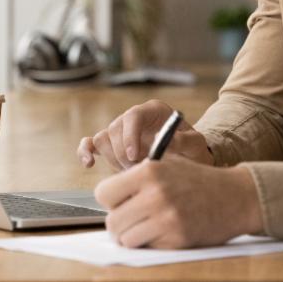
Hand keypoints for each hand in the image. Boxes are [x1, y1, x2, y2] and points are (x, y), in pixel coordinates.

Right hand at [77, 99, 213, 169]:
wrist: (186, 160)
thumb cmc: (192, 150)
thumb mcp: (196, 145)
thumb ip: (185, 141)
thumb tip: (167, 141)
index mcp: (153, 110)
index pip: (134, 115)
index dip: (130, 135)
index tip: (135, 156)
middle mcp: (134, 118)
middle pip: (115, 128)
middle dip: (123, 153)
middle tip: (136, 170)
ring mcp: (121, 131)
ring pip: (103, 138)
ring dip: (113, 158)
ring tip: (131, 171)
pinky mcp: (112, 145)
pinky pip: (91, 143)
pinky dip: (86, 151)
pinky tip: (89, 163)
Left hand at [95, 155, 263, 248]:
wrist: (236, 197)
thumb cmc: (199, 180)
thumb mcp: (169, 163)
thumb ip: (138, 174)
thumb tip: (108, 194)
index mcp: (149, 172)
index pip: (103, 193)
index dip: (111, 200)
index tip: (122, 202)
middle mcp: (154, 194)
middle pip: (112, 221)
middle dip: (120, 223)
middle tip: (134, 220)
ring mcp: (165, 219)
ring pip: (125, 238)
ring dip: (133, 236)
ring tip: (148, 227)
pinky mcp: (176, 239)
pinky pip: (147, 247)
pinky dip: (152, 243)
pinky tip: (166, 231)